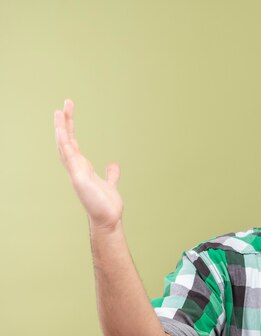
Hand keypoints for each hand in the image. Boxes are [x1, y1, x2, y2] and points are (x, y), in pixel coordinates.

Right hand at [54, 100, 122, 229]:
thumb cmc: (106, 205)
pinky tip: (61, 131)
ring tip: (59, 111)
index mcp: (82, 167)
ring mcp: (75, 172)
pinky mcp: (79, 177)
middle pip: (67, 141)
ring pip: (65, 146)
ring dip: (61, 129)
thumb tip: (113, 165)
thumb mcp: (110, 184)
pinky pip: (69, 157)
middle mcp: (76, 168)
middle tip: (65, 104)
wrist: (108, 220)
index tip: (68, 112)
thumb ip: (110, 174)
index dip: (70, 128)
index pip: (73, 143)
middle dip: (65, 123)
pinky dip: (64, 143)